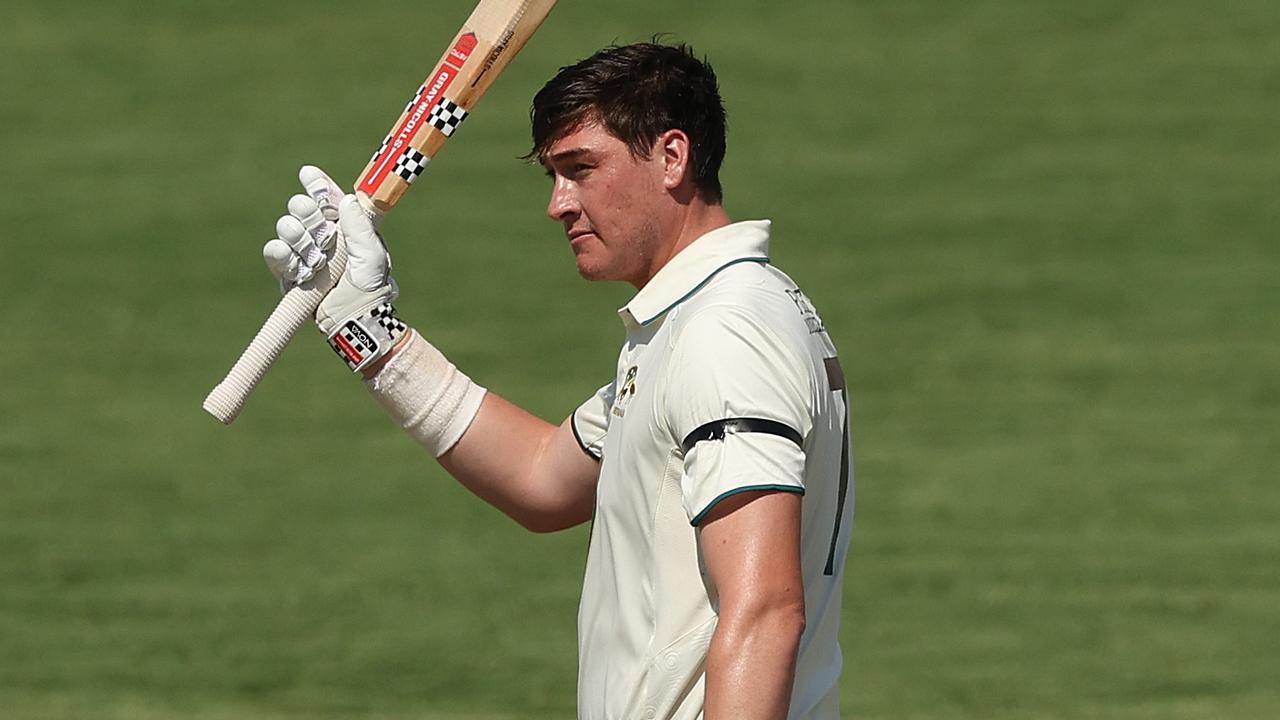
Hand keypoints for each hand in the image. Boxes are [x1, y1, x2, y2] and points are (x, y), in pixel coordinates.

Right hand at [262, 166, 405, 371]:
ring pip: (286, 226)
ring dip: (298, 237)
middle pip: (301, 206)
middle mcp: (322, 235)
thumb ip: (359, 225)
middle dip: (306, 211)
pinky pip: (275, 252)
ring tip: (315, 257)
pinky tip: (298, 265)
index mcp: (345, 227)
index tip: (308, 175)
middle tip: (320, 229)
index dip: (317, 184)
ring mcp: (304, 252)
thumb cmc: (370, 287)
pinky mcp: (288, 272)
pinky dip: (282, 254)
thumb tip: (346, 199)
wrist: (353, 319)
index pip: (328, 197)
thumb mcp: (372, 253)